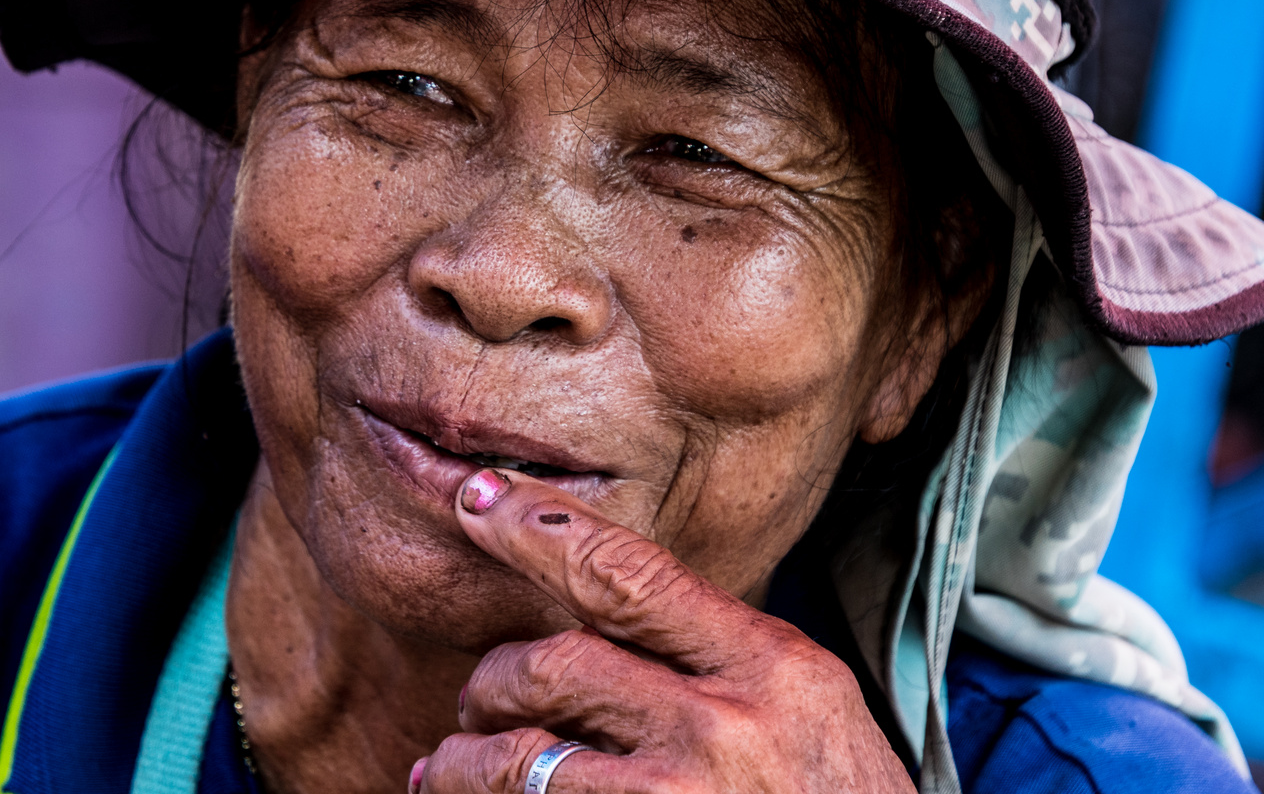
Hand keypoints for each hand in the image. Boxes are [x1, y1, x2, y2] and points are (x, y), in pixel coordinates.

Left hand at [407, 468, 914, 793]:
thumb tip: (596, 613)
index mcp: (773, 666)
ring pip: (520, 755)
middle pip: (556, 662)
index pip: (630, 573)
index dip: (536, 527)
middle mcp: (726, 728)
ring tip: (455, 765)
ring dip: (468, 758)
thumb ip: (715, 656)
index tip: (475, 498)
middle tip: (481, 699)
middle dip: (495, 677)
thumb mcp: (808, 711)